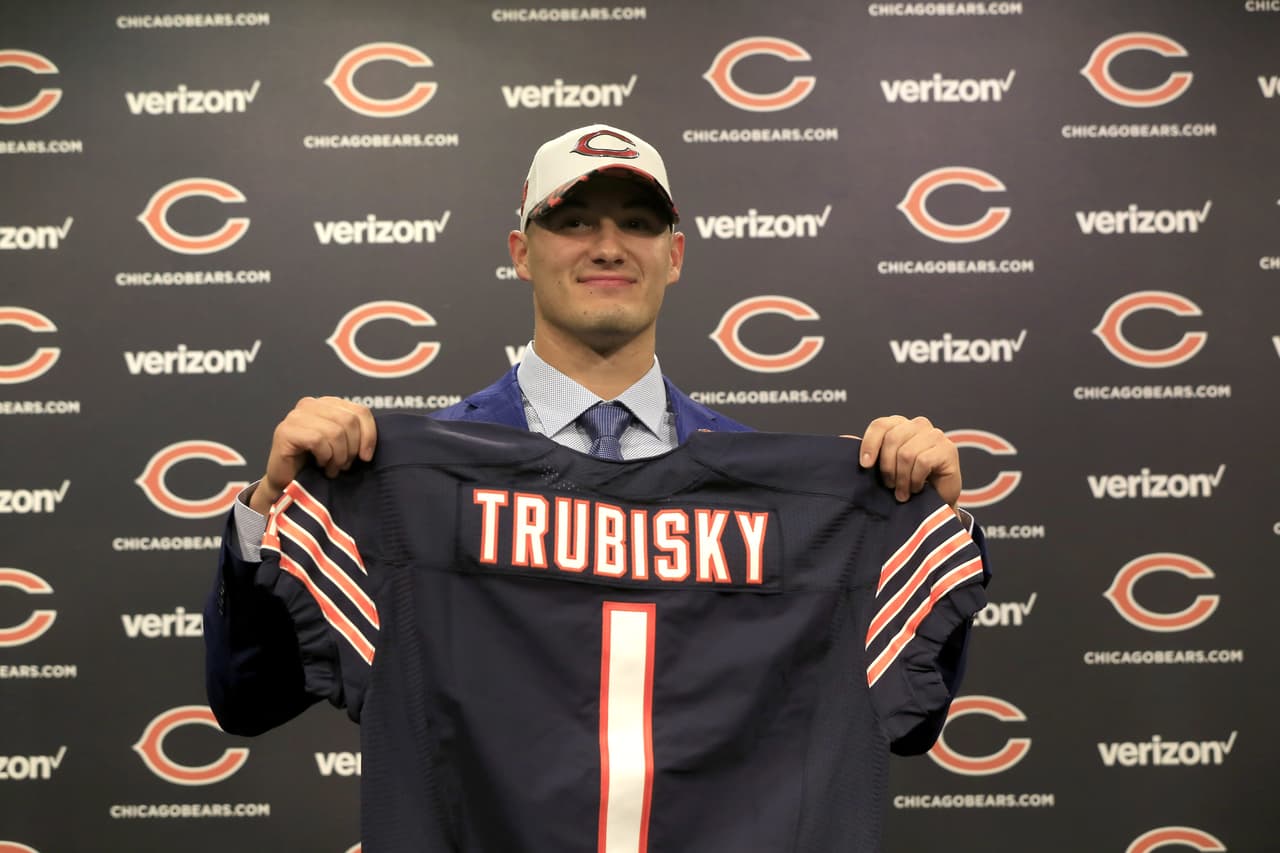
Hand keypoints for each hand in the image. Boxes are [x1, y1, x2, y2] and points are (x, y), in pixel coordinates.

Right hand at [249, 396, 376, 514]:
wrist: (289, 484)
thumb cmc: (317, 464)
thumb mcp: (343, 445)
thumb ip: (356, 433)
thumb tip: (370, 443)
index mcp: (327, 403)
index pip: (361, 410)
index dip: (369, 435)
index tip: (366, 457)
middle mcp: (310, 404)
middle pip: (349, 421)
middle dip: (351, 448)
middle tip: (343, 464)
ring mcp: (295, 416)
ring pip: (335, 431)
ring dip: (337, 456)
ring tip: (331, 467)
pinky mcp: (285, 431)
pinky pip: (318, 440)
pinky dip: (324, 457)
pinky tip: (319, 464)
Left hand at [857, 415, 962, 509]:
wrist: (935, 501)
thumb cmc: (906, 481)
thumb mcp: (884, 466)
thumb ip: (868, 453)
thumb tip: (844, 439)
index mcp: (899, 424)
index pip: (880, 425)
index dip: (870, 444)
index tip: (865, 466)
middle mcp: (918, 424)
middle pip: (892, 439)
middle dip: (887, 467)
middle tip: (889, 485)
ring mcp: (935, 435)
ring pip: (907, 453)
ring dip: (902, 478)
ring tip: (902, 492)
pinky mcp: (948, 449)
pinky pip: (923, 462)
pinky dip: (916, 479)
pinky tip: (916, 488)